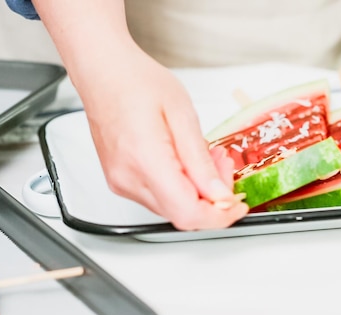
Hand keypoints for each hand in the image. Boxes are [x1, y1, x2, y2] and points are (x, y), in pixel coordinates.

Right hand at [31, 0, 247, 229]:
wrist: (104, 73)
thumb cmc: (136, 82)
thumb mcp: (183, 115)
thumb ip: (200, 161)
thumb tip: (219, 194)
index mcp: (145, 160)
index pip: (188, 213)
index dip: (220, 215)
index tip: (237, 204)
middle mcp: (129, 179)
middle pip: (182, 214)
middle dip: (212, 197)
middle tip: (223, 164)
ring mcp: (122, 183)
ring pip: (172, 207)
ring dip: (197, 190)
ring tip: (205, 156)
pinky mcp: (121, 181)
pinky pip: (159, 197)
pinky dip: (180, 186)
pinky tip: (186, 161)